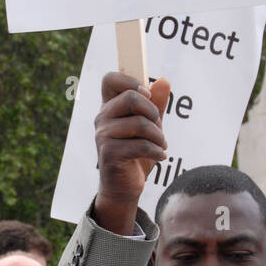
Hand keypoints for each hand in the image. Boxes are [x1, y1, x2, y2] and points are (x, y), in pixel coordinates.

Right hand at [92, 72, 170, 233]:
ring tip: (162, 145)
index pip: (110, 79)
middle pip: (130, 97)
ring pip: (139, 122)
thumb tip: (163, 81)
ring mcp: (103, 136)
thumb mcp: (150, 126)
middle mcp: (102, 118)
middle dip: (153, 111)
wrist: (124, 187)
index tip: (146, 95)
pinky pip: (141, 145)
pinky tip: (160, 156)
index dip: (130, 81)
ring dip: (158, 136)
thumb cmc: (136, 154)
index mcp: (109, 107)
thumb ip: (156, 104)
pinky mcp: (109, 153)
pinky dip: (157, 151)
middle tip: (159, 126)